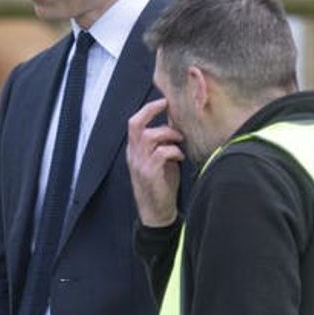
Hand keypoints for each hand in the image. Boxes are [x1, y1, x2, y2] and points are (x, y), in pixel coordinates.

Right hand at [127, 97, 183, 227]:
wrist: (156, 213)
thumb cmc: (160, 185)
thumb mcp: (160, 160)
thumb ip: (163, 142)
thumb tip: (175, 121)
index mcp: (134, 151)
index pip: (134, 123)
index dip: (148, 109)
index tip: (164, 102)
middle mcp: (133, 155)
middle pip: (136, 124)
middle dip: (152, 110)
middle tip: (167, 106)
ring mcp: (140, 164)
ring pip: (151, 136)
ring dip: (169, 135)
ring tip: (179, 141)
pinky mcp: (149, 174)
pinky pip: (162, 153)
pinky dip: (174, 151)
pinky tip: (180, 158)